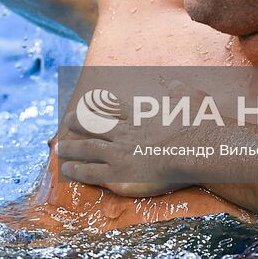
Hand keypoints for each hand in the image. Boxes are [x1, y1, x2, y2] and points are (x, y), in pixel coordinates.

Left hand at [53, 80, 208, 196]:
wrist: (197, 150)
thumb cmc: (198, 126)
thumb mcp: (190, 99)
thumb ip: (179, 91)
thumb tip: (174, 83)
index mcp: (140, 114)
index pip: (112, 107)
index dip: (98, 106)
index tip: (87, 103)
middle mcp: (124, 131)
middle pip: (94, 124)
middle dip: (78, 122)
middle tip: (66, 121)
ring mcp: (119, 153)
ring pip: (87, 148)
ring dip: (71, 148)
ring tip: (59, 148)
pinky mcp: (119, 174)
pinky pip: (92, 172)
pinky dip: (77, 170)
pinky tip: (67, 170)